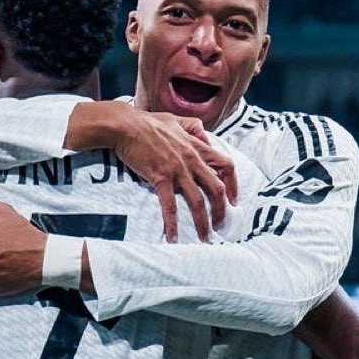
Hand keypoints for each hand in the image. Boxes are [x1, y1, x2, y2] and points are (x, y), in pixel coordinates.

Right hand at [112, 108, 237, 242]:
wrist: (125, 125)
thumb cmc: (147, 122)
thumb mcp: (176, 120)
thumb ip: (193, 127)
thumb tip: (205, 136)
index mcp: (196, 147)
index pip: (226, 165)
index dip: (233, 184)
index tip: (233, 200)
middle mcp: (191, 160)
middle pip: (216, 189)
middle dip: (221, 211)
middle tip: (220, 226)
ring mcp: (177, 170)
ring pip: (197, 201)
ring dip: (202, 223)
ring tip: (204, 238)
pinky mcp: (160, 177)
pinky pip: (170, 206)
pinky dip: (172, 224)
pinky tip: (172, 237)